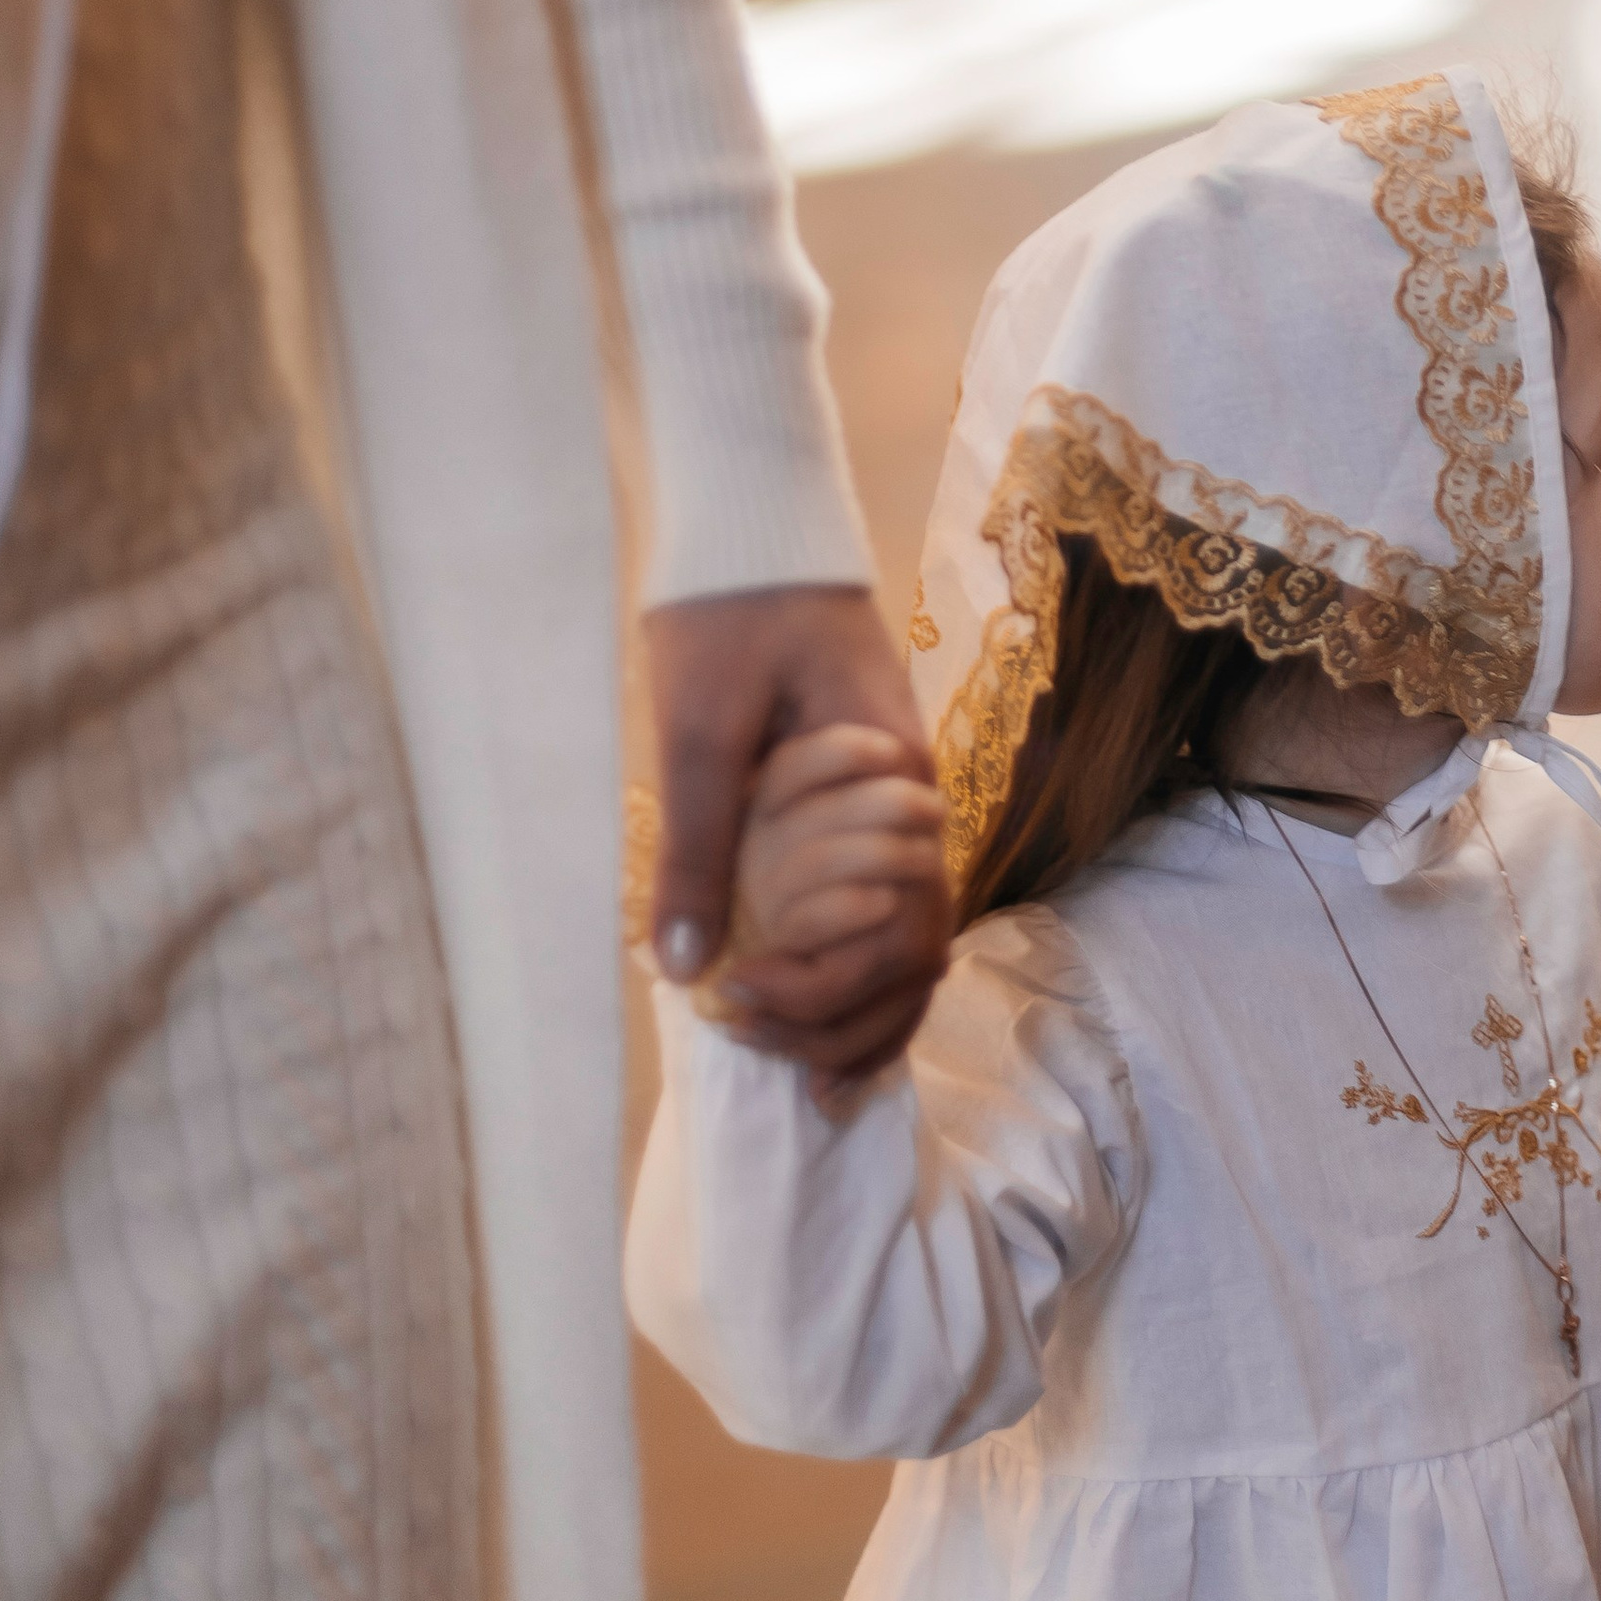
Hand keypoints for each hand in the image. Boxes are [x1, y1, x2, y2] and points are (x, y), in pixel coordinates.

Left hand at [645, 584, 944, 1073]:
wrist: (758, 527)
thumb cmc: (731, 612)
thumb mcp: (697, 726)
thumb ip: (696, 843)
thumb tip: (682, 965)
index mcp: (894, 786)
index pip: (896, 928)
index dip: (824, 989)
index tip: (735, 1002)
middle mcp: (914, 810)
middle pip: (917, 952)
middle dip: (843, 1021)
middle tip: (748, 1042)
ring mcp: (898, 815)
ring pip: (912, 946)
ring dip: (860, 1015)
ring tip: (796, 1073)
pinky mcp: (868, 815)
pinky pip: (886, 915)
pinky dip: (862, 980)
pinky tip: (820, 1027)